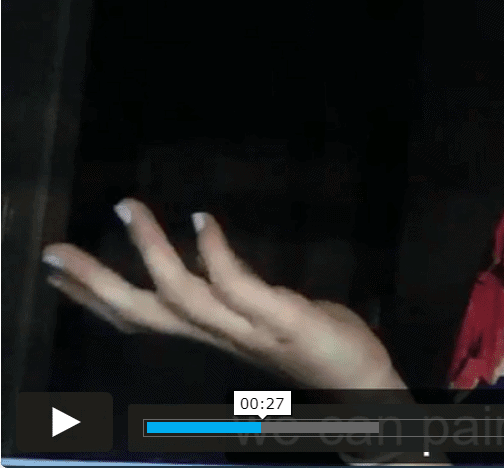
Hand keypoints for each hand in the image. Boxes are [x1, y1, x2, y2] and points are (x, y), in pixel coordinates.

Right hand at [42, 198, 403, 392]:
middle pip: (144, 310)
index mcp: (211, 332)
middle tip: (55, 249)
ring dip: (151, 251)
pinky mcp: (284, 321)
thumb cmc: (315, 341)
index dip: (93, 295)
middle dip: (95, 282)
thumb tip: (205, 258)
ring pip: (183, 297)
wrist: (364, 381)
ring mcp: (250, 330)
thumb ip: (233, 292)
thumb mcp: (264, 313)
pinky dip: (216, 254)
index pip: (141, 316)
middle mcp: (220, 335)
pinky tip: (201, 220)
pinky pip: (241, 288)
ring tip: (128, 208)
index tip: (54, 268)